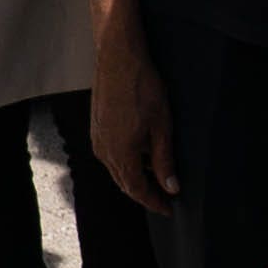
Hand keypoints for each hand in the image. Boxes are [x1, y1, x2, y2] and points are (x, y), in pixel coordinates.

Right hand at [91, 31, 174, 204]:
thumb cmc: (142, 87)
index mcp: (121, 154)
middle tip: (165, 198)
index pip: (137, 190)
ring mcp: (97, 139)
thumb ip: (164, 160)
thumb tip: (171, 186)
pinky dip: (127, 162)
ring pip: (117, 169)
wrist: (119, 58)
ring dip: (135, 177)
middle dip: (145, 193)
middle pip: (124, 183)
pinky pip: (111, 154)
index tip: (168, 209)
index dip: (154, 202)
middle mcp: (104, 151)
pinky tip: (141, 155)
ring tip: (157, 178)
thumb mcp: (162, 127)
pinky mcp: (96, 127)